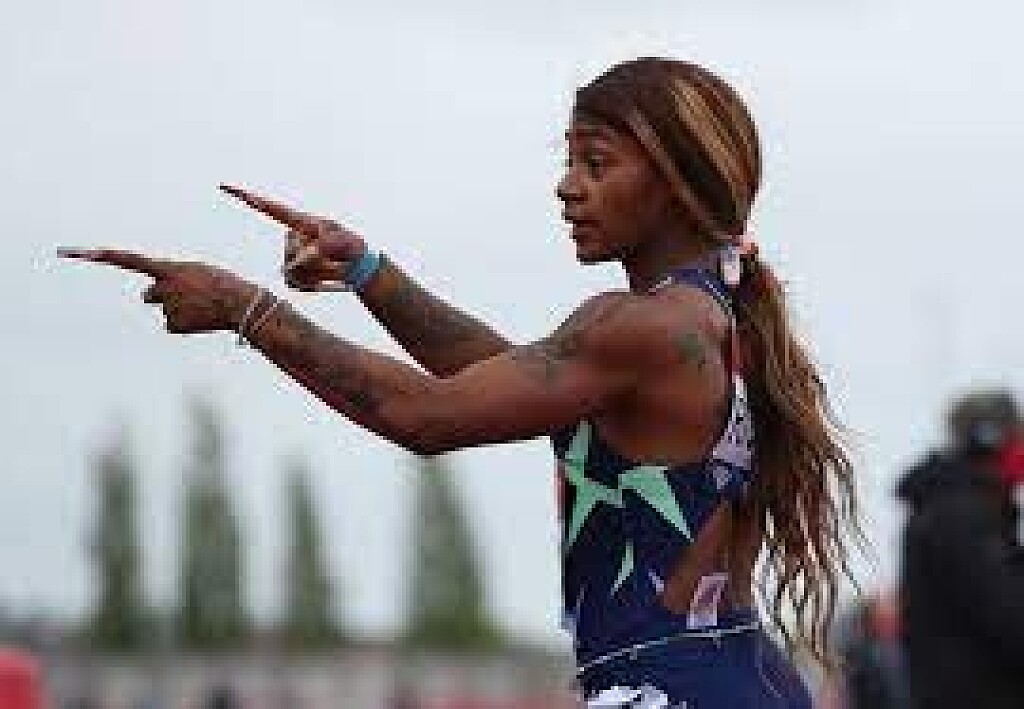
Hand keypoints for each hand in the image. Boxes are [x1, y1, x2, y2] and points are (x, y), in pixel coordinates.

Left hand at [58, 249, 256, 333]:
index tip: (75, 253)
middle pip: (149, 295)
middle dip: (162, 296)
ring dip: (179, 309)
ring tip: (203, 306)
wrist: (241, 304)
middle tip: (191, 295)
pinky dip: (185, 323)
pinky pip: (172, 325)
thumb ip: (168, 276)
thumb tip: (146, 296)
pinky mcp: (174, 325)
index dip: (101, 256)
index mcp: (168, 268)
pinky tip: (201, 319)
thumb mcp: (194, 270)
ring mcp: (167, 308)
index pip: (128, 260)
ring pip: (164, 310)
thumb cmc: (221, 282)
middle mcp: (162, 287)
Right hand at [220, 184, 367, 291]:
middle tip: (338, 259)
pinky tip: (326, 281)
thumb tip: (300, 260)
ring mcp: (289, 258)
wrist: (356, 267)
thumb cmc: (351, 247)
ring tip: (335, 268)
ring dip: (319, 273)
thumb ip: (325, 246)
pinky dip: (313, 286)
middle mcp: (291, 238)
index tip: (226, 187)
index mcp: (301, 222)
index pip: (272, 209)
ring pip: (293, 270)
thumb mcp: (345, 242)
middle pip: (291, 250)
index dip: (249, 199)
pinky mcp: (292, 277)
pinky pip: (295, 285)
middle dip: (317, 259)